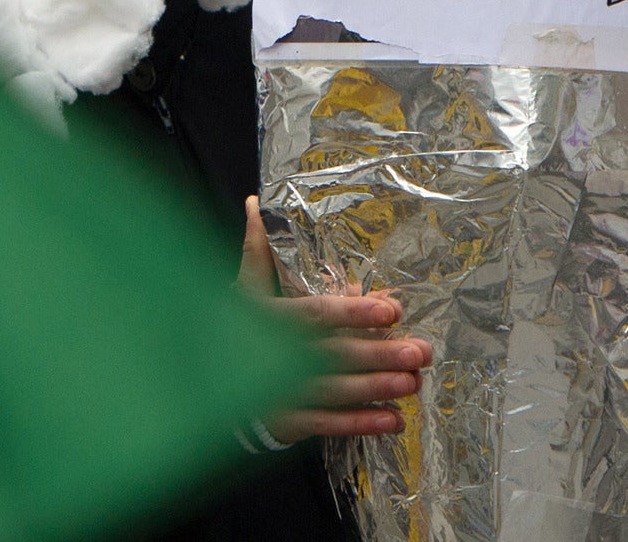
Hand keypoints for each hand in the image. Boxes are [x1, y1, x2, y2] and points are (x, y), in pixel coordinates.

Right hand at [238, 195, 433, 443]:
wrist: (207, 381)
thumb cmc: (236, 327)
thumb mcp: (243, 289)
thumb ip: (257, 253)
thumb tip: (255, 204)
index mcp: (266, 317)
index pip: (315, 314)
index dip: (354, 312)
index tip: (392, 309)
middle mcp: (273, 356)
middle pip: (334, 354)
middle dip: (379, 353)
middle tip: (420, 351)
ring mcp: (279, 392)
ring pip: (334, 390)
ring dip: (377, 387)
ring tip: (413, 382)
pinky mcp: (286, 420)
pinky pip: (328, 424)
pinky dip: (361, 422)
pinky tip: (393, 419)